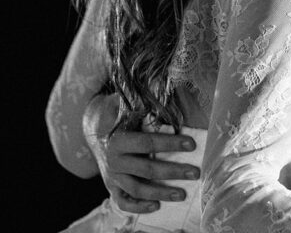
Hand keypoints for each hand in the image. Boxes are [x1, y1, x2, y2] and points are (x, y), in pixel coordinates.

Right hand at [82, 93, 200, 213]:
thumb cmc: (119, 114)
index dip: (170, 143)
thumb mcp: (125, 104)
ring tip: (183, 194)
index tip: (193, 144)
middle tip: (195, 173)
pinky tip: (157, 207)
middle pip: (146, 169)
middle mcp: (114, 161)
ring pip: (137, 189)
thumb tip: (164, 86)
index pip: (148, 142)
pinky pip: (123, 202)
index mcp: (119, 139)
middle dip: (173, 171)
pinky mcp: (111, 188)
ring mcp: (112, 177)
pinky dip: (139, 207)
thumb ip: (141, 100)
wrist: (93, 131)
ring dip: (161, 193)